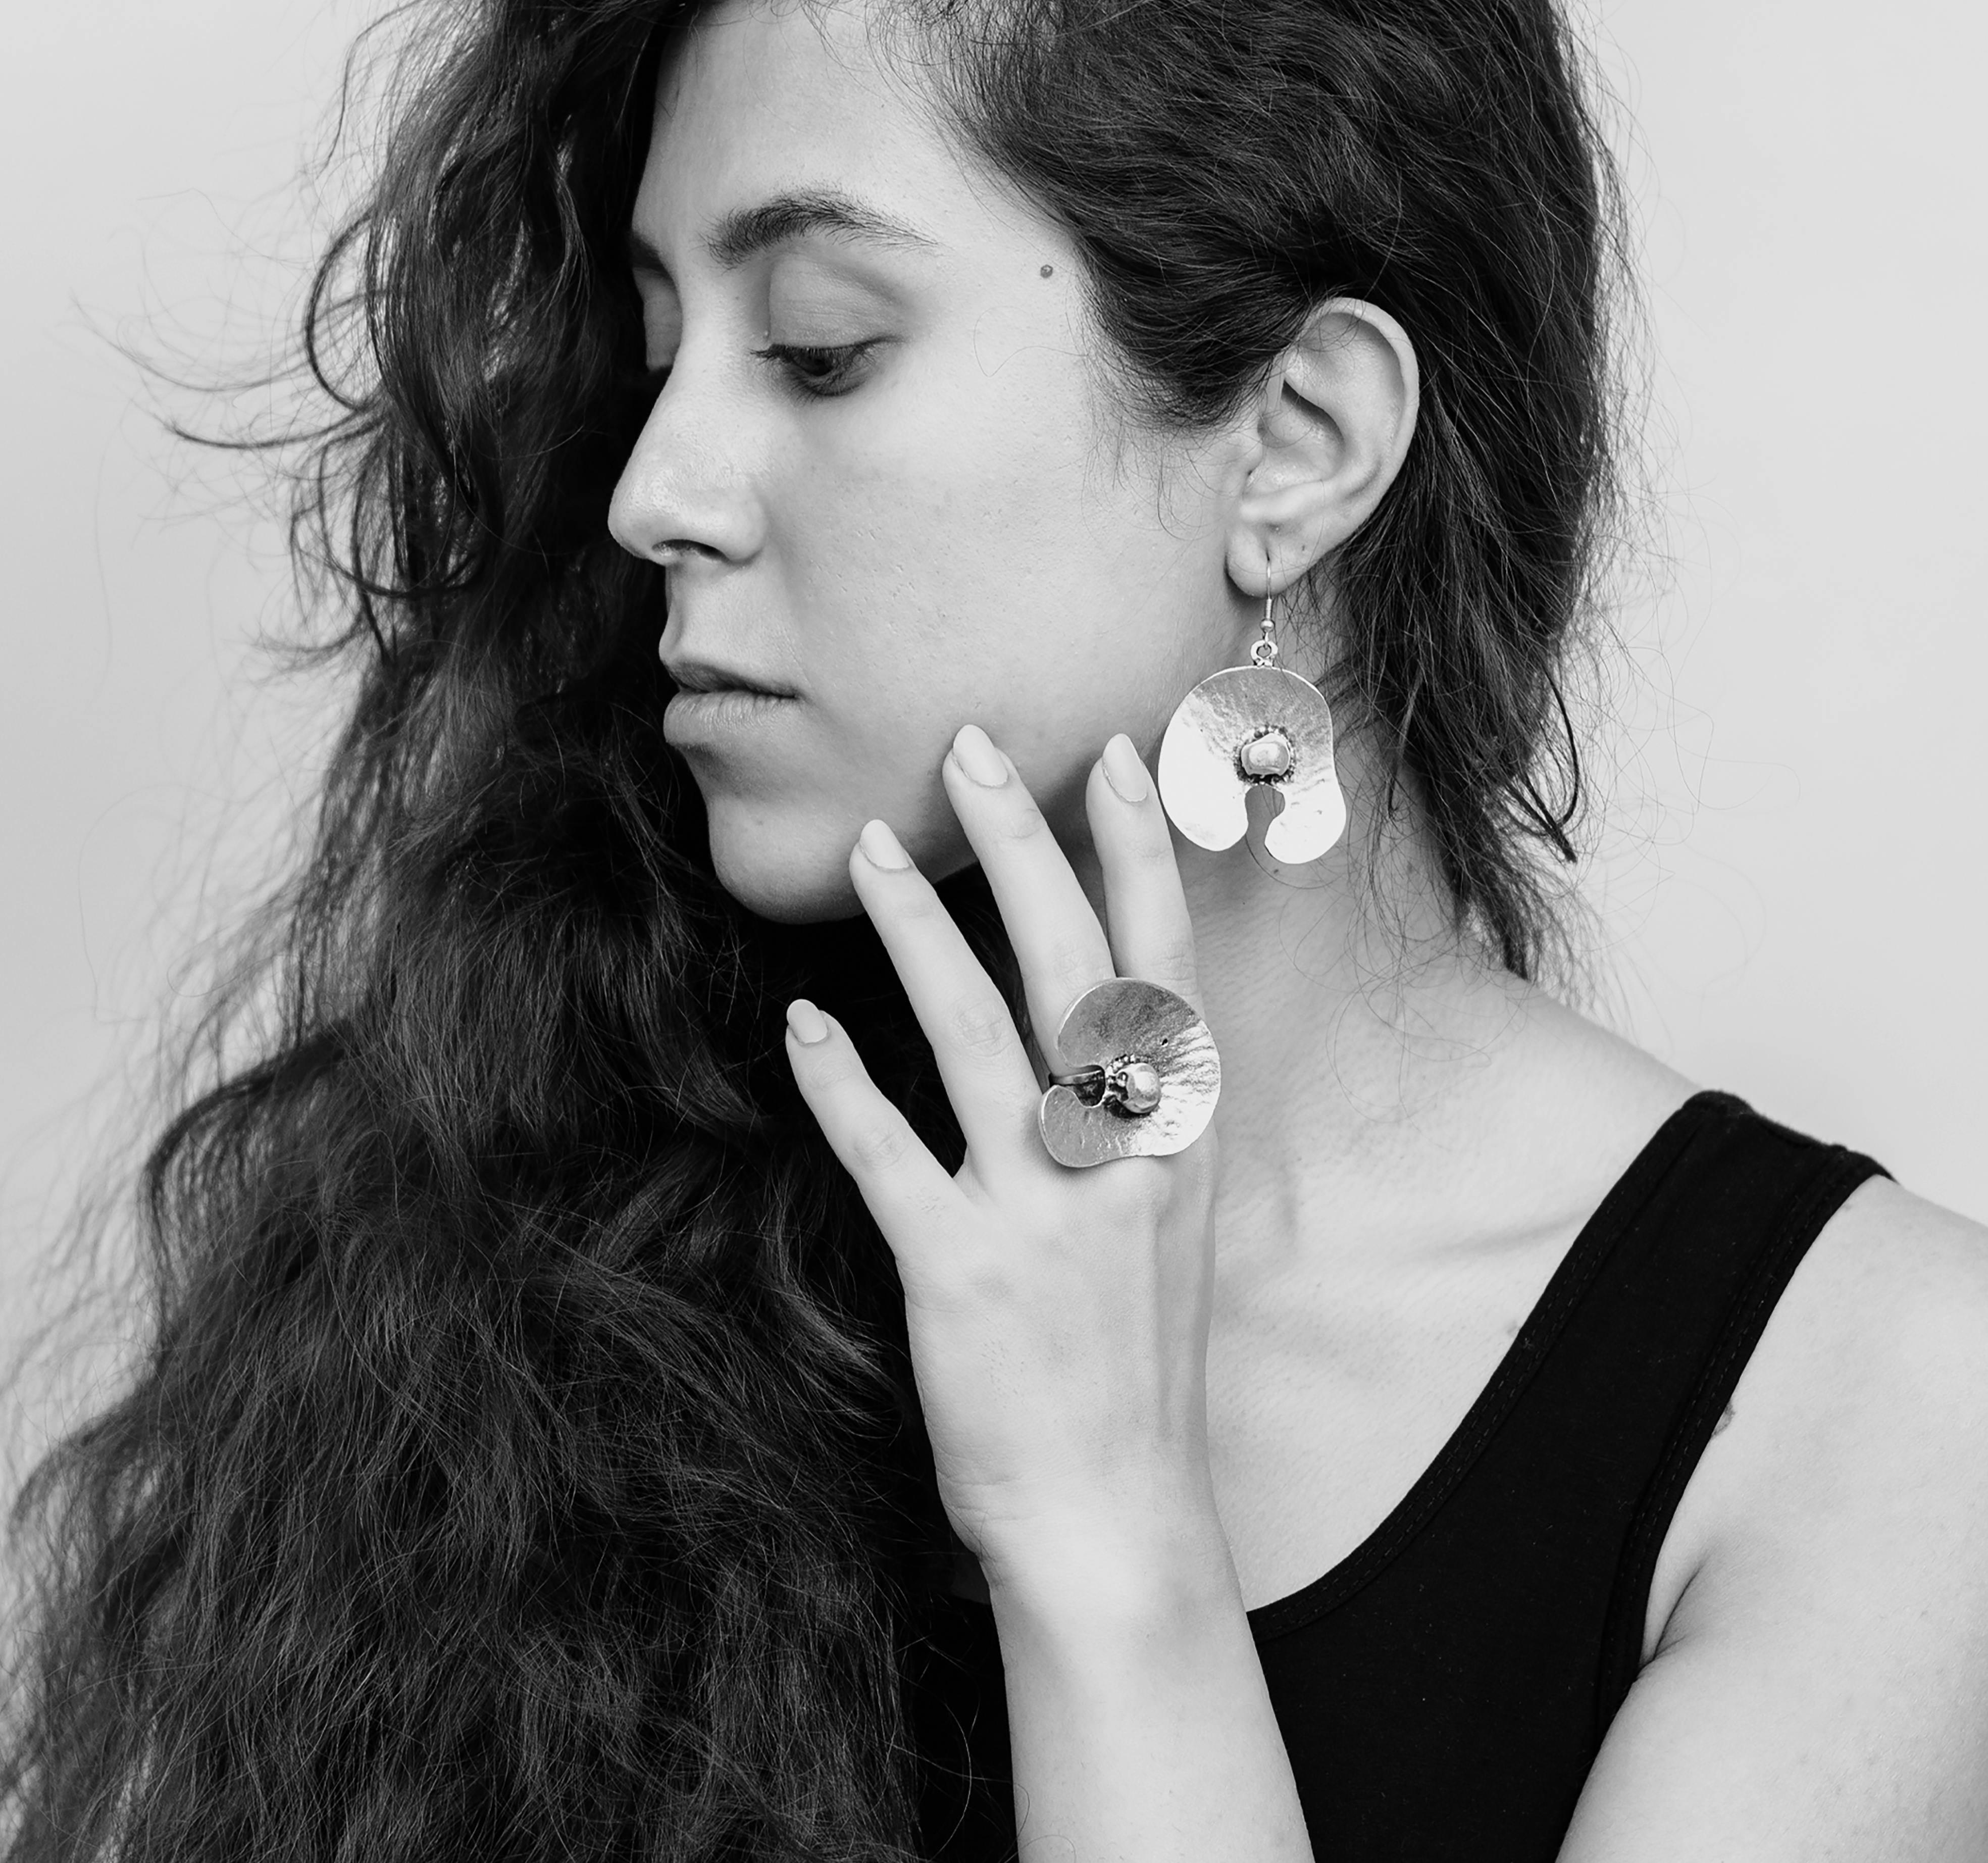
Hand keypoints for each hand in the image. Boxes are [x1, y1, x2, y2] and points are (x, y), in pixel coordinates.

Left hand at [784, 722, 1224, 1606]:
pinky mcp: (960, 1271)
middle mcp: (1124, 1154)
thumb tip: (1097, 1000)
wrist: (1119, 1517)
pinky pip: (886, 1152)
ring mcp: (1044, 1211)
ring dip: (916, 928)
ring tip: (872, 848)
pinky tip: (802, 1022)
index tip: (1109, 753)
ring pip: (971, 1032)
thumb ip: (1143, 1108)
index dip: (1137, 852)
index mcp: (1183, 1134)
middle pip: (1069, 963)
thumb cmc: (1138, 1354)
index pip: (1166, 960)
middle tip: (968, 748)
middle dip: (1020, 844)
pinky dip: (840, 1082)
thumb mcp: (1171, 1215)